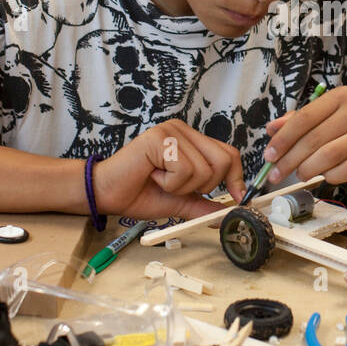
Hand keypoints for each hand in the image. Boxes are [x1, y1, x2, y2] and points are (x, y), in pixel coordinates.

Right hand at [95, 119, 246, 220]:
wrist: (107, 194)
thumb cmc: (139, 192)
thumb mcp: (180, 201)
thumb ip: (204, 205)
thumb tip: (228, 214)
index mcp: (191, 141)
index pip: (228, 154)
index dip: (237, 178)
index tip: (239, 198)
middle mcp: (183, 131)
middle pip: (223, 160)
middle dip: (205, 185)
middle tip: (178, 187)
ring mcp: (171, 131)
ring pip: (203, 169)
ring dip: (182, 187)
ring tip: (160, 180)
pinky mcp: (159, 138)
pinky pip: (183, 169)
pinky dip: (170, 183)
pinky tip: (152, 176)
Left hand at [261, 86, 346, 184]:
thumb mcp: (329, 114)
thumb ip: (300, 120)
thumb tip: (271, 129)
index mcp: (341, 97)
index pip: (304, 118)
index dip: (283, 139)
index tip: (269, 155)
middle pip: (314, 139)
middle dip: (290, 160)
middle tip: (276, 173)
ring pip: (328, 156)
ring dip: (308, 169)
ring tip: (300, 174)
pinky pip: (346, 171)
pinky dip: (330, 176)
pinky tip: (324, 176)